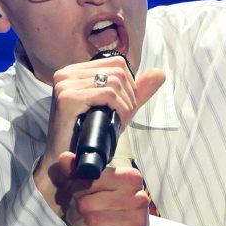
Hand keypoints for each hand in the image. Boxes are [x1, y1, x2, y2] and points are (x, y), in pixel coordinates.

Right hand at [34, 59, 164, 216]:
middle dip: (130, 95)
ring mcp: (64, 84)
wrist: (66, 163)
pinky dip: (119, 107)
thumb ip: (137, 91)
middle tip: (124, 116)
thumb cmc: (89, 136)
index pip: (117, 62)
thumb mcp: (116, 109)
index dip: (130, 83)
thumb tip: (160, 73)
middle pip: (118, 70)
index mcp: (74, 71)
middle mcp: (66, 74)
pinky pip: (107, 93)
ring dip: (126, 103)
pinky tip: (116, 120)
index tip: (126, 106)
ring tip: (119, 119)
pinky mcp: (67, 98)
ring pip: (114, 81)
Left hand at [58, 151, 152, 225]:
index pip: (90, 179)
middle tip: (76, 213)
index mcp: (130, 178)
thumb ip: (78, 172)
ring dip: (79, 225)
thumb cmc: (111, 209)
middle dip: (75, 210)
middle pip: (86, 202)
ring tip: (81, 225)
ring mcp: (137, 218)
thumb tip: (64, 158)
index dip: (76, 188)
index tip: (75, 194)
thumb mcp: (95, 188)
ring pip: (91, 220)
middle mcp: (138, 196)